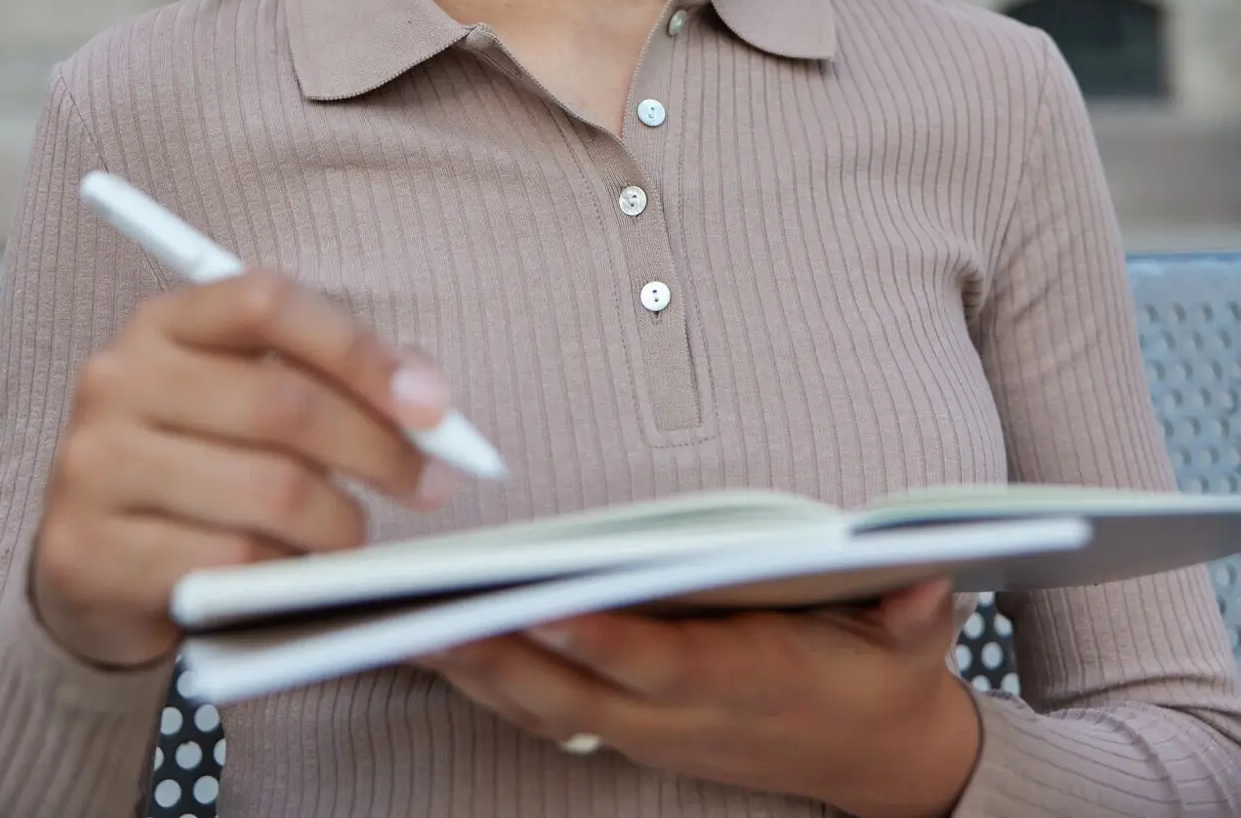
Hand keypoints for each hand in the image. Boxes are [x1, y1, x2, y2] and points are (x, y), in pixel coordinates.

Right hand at [32, 269, 458, 668]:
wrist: (92, 566)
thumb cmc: (201, 466)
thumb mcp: (254, 400)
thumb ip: (338, 380)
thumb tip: (430, 400)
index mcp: (165, 321)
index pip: (269, 304)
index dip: (359, 351)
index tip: (432, 405)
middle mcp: (118, 380)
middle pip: (282, 403)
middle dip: (379, 450)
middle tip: (431, 484)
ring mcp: (94, 466)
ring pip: (267, 491)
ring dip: (339, 523)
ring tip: (355, 538)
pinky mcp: (87, 552)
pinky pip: (227, 564)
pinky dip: (284, 575)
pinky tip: (294, 576)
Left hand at [415, 579, 982, 817]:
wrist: (881, 763)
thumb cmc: (884, 679)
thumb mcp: (916, 643)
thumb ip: (915, 609)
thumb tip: (928, 568)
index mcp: (749, 682)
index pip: (665, 663)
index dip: (607, 639)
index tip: (548, 602)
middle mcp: (686, 719)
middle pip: (577, 692)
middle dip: (500, 655)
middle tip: (428, 608)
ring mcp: (650, 734)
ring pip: (545, 708)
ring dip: (474, 672)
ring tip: (402, 620)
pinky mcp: (630, 732)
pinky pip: (544, 712)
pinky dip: (486, 683)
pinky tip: (435, 645)